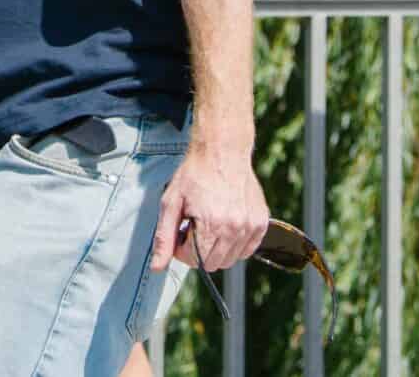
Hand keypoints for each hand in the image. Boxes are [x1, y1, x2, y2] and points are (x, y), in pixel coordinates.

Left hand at [150, 139, 268, 273]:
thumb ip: (164, 238)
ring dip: (217, 249)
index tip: (180, 231)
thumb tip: (157, 268)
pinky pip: (247, 250)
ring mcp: (250, 226)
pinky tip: (225, 226)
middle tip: (193, 228)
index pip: (195, 261)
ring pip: (231, 260)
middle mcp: (234, 228)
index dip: (182, 249)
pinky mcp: (261, 222)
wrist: (222, 151)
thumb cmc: (194, 175)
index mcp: (211, 225)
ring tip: (209, 224)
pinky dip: (235, 245)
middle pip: (213, 264)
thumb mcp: (170, 203)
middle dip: (198, 251)